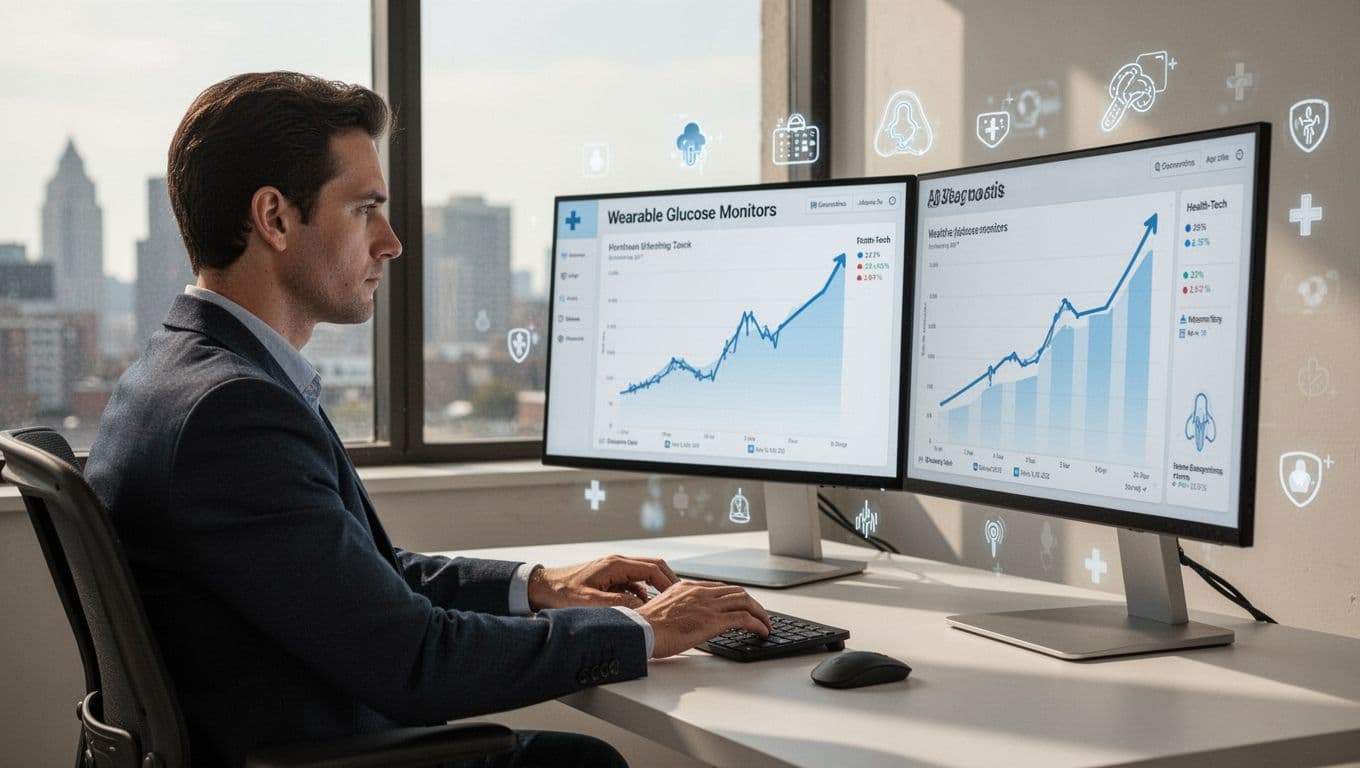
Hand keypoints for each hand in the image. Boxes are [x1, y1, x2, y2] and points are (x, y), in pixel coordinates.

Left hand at [528, 555, 678, 609]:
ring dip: (655, 589)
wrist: (542, 588)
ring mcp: (612, 569)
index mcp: (616, 565)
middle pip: (652, 567)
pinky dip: (641, 593)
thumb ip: (618, 604)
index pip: (653, 568)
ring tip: (664, 606)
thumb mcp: (591, 603)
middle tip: (679, 599)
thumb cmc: (562, 593)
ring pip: (643, 575)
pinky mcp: (608, 578)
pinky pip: (632, 583)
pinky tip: (641, 607)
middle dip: (667, 582)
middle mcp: (617, 563)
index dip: (669, 582)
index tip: (679, 596)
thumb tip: (642, 609)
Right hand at [635, 580, 771, 657]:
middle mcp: (700, 592)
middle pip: (736, 592)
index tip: (741, 606)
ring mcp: (708, 605)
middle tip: (759, 615)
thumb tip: (683, 619)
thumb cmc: (645, 626)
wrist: (640, 630)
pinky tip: (762, 632)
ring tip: (766, 624)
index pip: (719, 588)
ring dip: (760, 613)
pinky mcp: (713, 621)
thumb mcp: (663, 609)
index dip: (734, 597)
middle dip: (752, 603)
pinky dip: (758, 624)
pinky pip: (744, 618)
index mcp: (687, 587)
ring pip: (745, 601)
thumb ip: (677, 608)